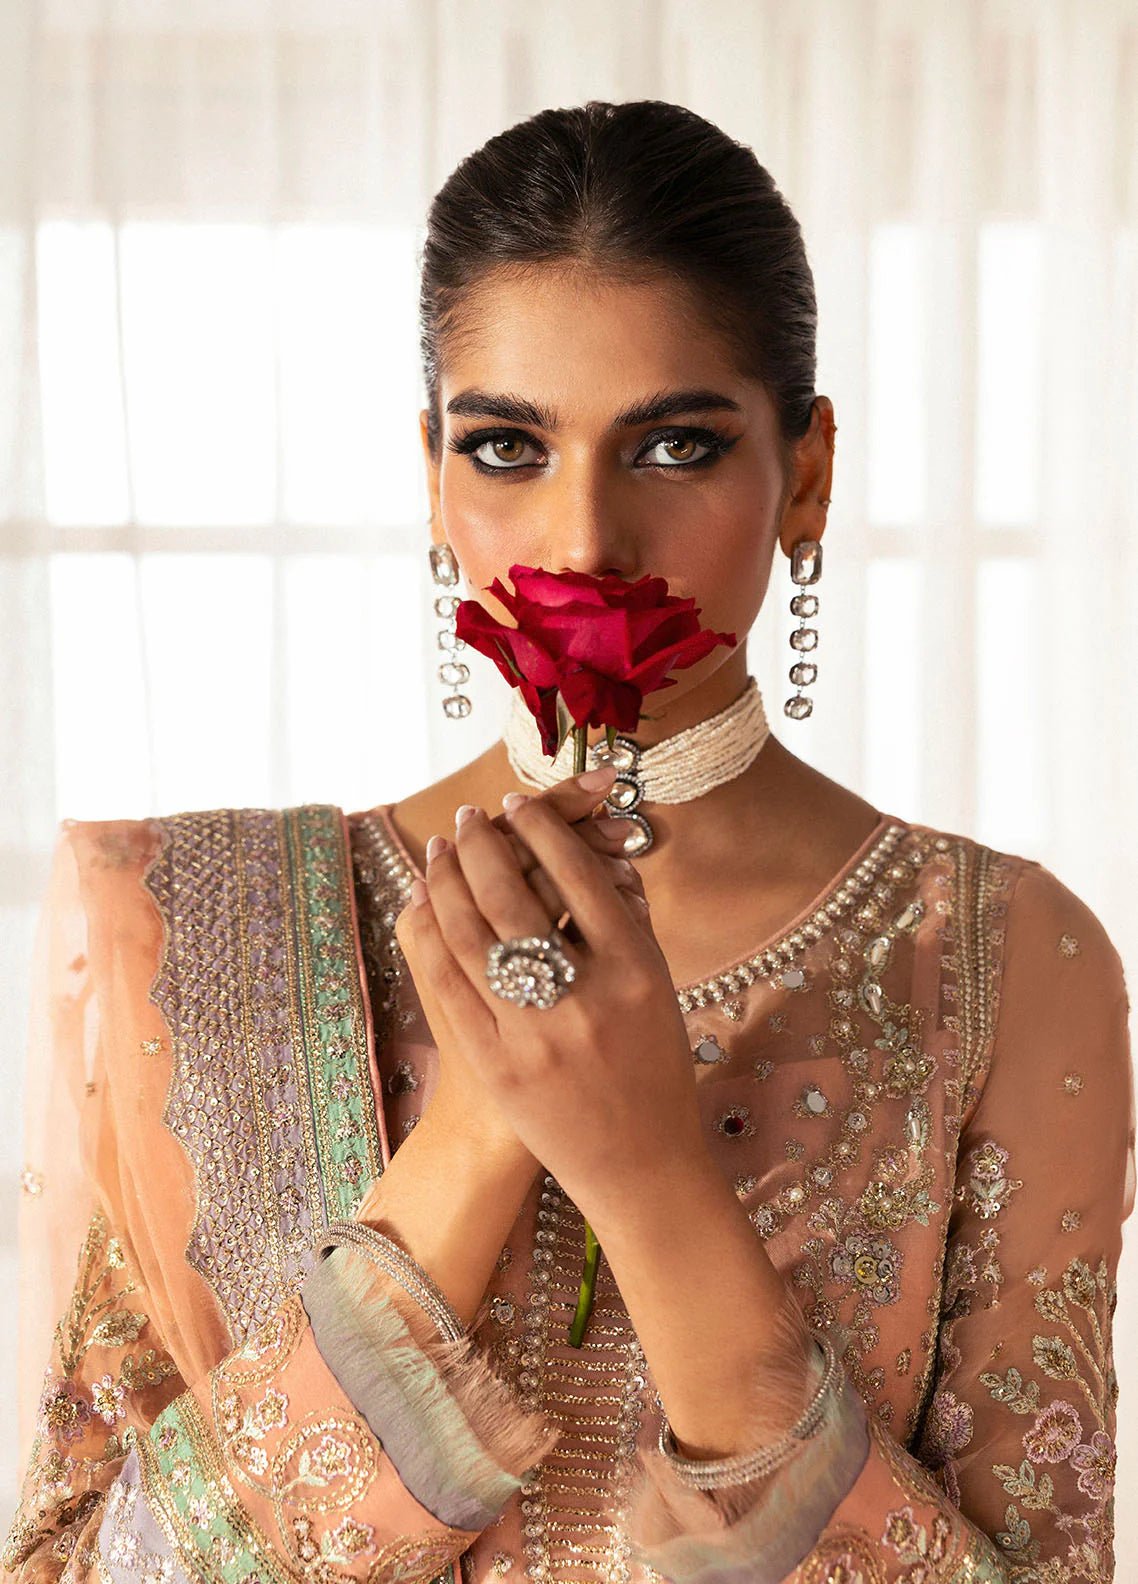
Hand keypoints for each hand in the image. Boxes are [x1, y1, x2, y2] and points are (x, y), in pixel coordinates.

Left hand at [394, 775, 705, 1222]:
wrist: (639, 1166)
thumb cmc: (654, 1067)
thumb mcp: (659, 987)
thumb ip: (625, 917)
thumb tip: (583, 845)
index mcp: (637, 970)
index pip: (579, 875)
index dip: (543, 829)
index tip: (520, 804)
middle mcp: (585, 997)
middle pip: (514, 894)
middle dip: (483, 843)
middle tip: (470, 817)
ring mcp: (534, 1034)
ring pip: (471, 933)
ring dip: (448, 879)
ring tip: (441, 848)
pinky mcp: (498, 1065)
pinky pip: (450, 982)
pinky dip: (431, 933)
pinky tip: (426, 902)